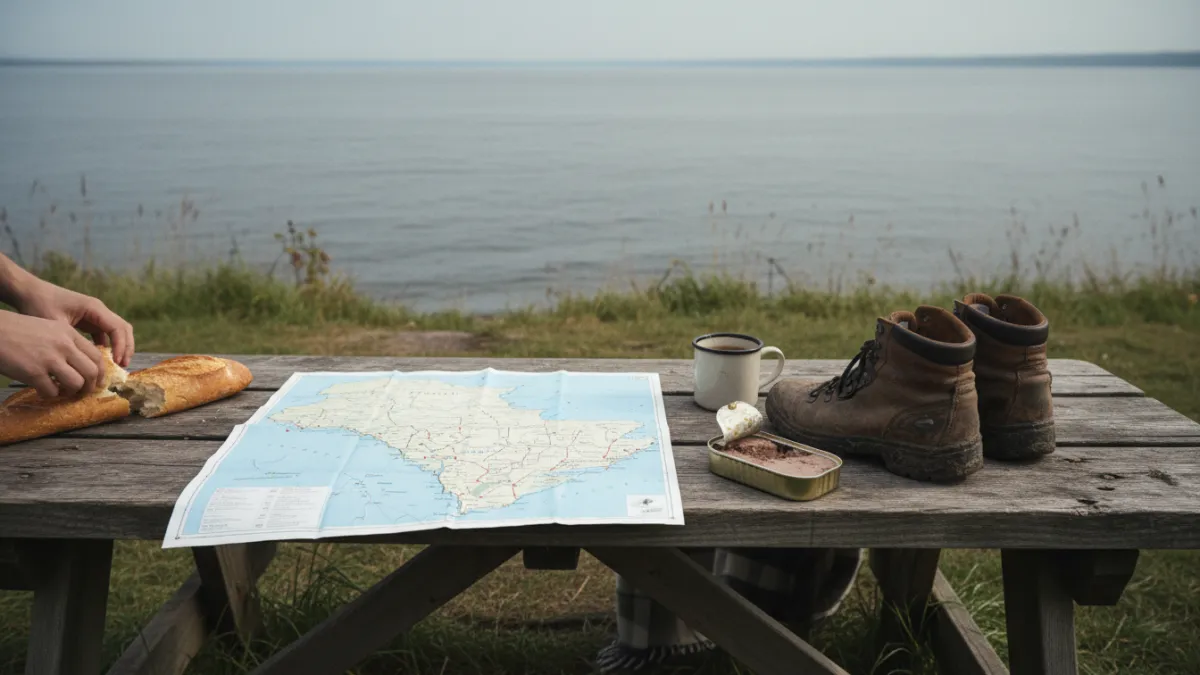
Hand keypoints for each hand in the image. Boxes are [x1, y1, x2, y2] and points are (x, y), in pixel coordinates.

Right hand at [0, 311, 105, 397]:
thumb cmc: (18, 330)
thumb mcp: (49, 329)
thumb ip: (67, 343)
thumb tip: (82, 365)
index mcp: (69, 334)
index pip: (97, 356)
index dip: (100, 373)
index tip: (97, 382)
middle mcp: (63, 346)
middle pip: (92, 372)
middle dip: (90, 386)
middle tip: (82, 392)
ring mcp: (49, 359)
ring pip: (76, 384)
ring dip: (71, 392)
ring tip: (61, 391)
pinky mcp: (34, 372)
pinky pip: (52, 392)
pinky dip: (49, 394)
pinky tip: (42, 389)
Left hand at [11, 280, 133, 366]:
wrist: (29, 292)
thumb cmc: (39, 305)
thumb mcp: (55, 324)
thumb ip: (72, 341)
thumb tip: (84, 362)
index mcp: (94, 308)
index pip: (117, 328)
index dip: (121, 346)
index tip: (117, 363)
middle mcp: (98, 310)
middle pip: (123, 329)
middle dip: (126, 347)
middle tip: (123, 366)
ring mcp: (94, 315)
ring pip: (117, 331)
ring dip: (119, 347)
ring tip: (117, 365)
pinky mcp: (88, 321)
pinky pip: (104, 334)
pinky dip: (107, 346)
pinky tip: (100, 360)